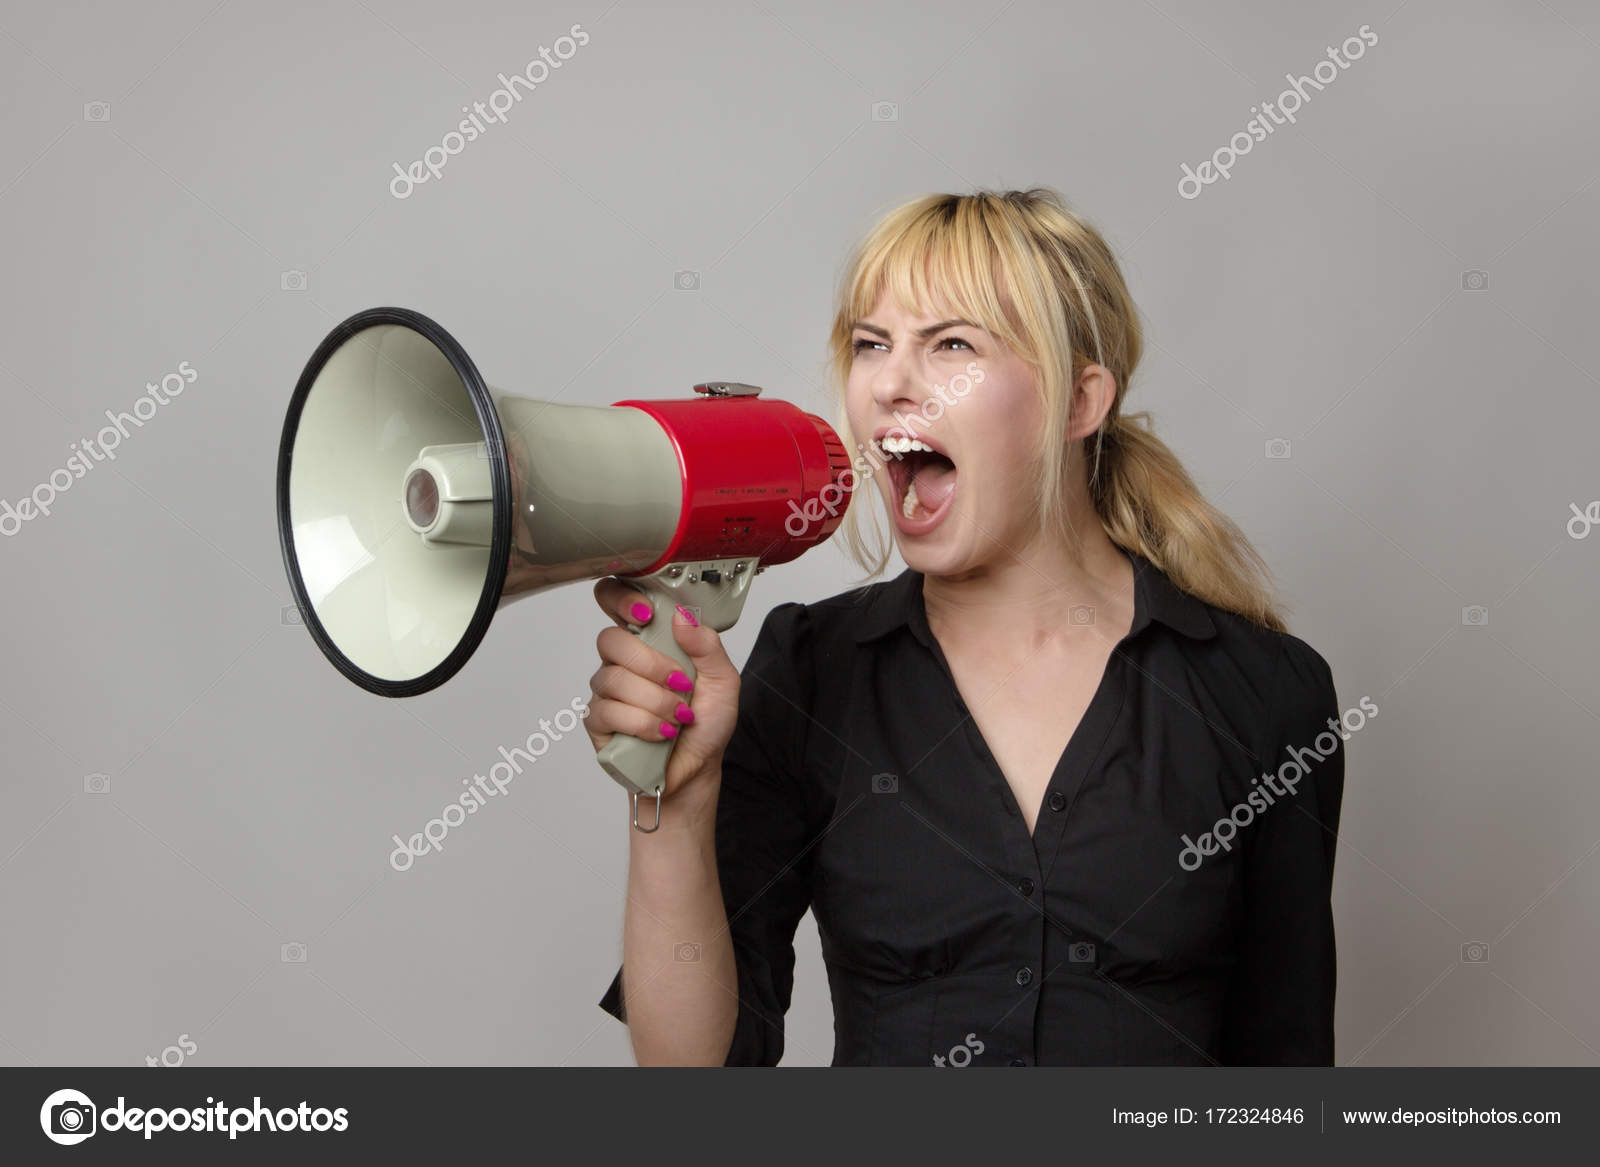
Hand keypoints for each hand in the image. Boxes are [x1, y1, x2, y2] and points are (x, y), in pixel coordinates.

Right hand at [584, 577, 741, 801]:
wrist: (696, 769)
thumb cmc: (705, 724)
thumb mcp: (723, 681)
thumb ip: (707, 646)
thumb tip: (682, 616)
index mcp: (650, 641)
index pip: (616, 602)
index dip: (621, 598)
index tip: (645, 612)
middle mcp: (623, 662)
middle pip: (610, 640)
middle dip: (650, 664)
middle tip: (679, 684)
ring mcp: (607, 691)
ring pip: (614, 679)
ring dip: (656, 701)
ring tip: (679, 717)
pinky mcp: (598, 721)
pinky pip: (609, 711)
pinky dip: (643, 723)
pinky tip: (662, 734)